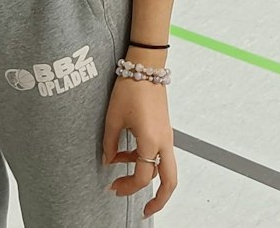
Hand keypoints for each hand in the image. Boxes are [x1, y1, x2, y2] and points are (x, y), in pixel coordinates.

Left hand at [103, 78, 176, 216]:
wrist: (145, 68)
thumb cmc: (131, 89)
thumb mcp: (113, 119)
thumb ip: (110, 145)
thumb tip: (109, 161)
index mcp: (151, 141)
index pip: (143, 176)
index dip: (127, 186)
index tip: (113, 187)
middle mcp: (163, 142)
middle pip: (170, 181)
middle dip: (160, 200)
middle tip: (145, 210)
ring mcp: (166, 136)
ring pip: (166, 168)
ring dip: (148, 177)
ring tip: (122, 176)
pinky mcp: (164, 130)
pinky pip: (159, 153)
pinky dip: (145, 160)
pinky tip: (124, 155)